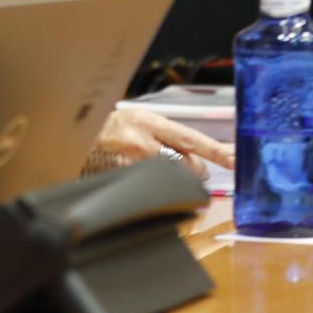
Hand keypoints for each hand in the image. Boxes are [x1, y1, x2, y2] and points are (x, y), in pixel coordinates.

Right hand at [93, 108, 235, 178]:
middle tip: (169, 160)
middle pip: (188, 166)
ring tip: (149, 165)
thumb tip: (197, 162)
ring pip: (174, 181)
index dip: (217, 151)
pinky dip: (155, 188)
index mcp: (148, 121)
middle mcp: (142, 143)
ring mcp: (132, 166)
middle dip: (189, 168)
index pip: (191, 139)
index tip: (237, 159)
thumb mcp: (138, 121)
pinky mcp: (125, 183)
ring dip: (171, 178)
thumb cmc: (109, 129)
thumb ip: (167, 136)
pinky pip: (156, 191)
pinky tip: (138, 177)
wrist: (75, 140)